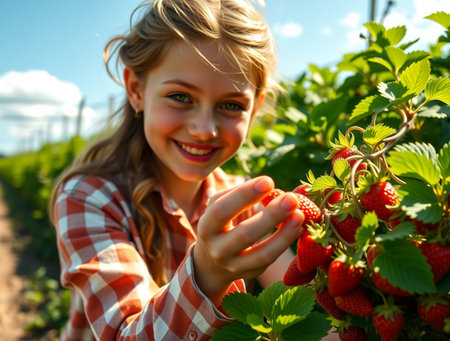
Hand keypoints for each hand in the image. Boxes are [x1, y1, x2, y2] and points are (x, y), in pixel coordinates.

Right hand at [193, 176, 303, 304]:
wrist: (211, 261)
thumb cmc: (220, 222)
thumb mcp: (219, 205)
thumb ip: (240, 193)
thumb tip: (270, 185)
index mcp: (207, 227)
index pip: (222, 210)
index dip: (244, 195)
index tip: (268, 181)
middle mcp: (218, 250)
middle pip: (245, 234)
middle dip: (271, 215)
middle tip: (292, 198)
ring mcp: (234, 266)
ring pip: (262, 254)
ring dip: (284, 234)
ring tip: (300, 214)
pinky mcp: (250, 274)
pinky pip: (271, 260)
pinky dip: (286, 242)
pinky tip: (297, 227)